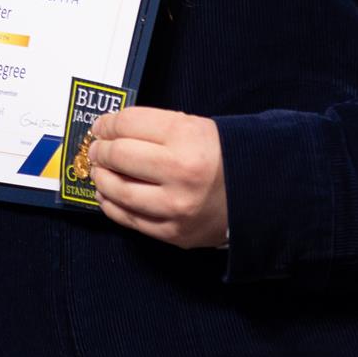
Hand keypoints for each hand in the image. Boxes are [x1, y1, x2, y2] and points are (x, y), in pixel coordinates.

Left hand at [82, 106, 227, 247]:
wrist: (261, 195)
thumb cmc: (225, 157)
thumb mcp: (197, 127)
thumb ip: (154, 127)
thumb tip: (111, 131)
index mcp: (187, 138)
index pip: (129, 125)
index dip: (108, 124)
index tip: (101, 127)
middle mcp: (181, 172)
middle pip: (120, 156)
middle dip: (101, 150)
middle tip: (97, 149)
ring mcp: (176, 206)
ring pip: (119, 191)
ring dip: (101, 178)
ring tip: (99, 171)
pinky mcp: (174, 232)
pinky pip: (130, 219)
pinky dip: (111, 205)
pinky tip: (107, 195)